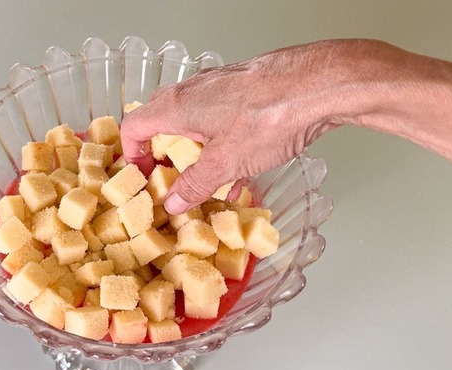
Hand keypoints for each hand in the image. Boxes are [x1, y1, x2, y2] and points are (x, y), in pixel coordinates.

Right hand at [120, 40, 365, 213]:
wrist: (319, 86)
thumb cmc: (270, 116)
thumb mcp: (226, 163)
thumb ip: (194, 184)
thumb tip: (173, 201)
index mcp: (177, 106)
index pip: (134, 126)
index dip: (131, 155)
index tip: (142, 178)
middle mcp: (193, 91)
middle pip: (161, 121)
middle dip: (162, 154)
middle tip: (170, 180)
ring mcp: (220, 88)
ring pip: (194, 122)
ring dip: (195, 152)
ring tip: (206, 182)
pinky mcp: (245, 91)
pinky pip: (221, 121)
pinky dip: (221, 145)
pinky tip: (241, 172)